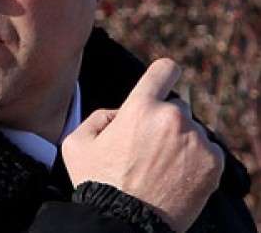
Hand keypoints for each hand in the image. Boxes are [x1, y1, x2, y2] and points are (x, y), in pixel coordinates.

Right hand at [62, 59, 224, 231]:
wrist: (124, 221)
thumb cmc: (97, 183)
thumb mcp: (76, 142)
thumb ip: (98, 117)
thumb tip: (119, 114)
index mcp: (140, 107)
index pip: (164, 70)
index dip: (164, 74)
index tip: (164, 80)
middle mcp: (172, 118)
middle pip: (176, 107)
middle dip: (163, 121)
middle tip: (147, 148)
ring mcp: (196, 141)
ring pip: (191, 131)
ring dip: (179, 142)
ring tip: (159, 168)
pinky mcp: (212, 163)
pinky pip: (208, 151)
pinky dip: (195, 160)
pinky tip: (174, 176)